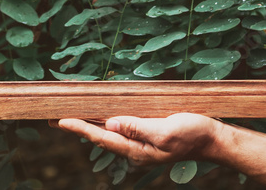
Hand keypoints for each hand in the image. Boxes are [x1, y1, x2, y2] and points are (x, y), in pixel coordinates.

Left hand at [50, 113, 222, 165]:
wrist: (211, 137)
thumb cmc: (191, 134)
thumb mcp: (165, 131)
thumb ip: (138, 128)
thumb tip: (110, 124)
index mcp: (137, 149)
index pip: (102, 138)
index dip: (80, 128)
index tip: (60, 121)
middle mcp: (134, 147)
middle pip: (100, 135)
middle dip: (78, 126)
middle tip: (55, 119)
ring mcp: (140, 141)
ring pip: (109, 131)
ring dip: (90, 122)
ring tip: (72, 115)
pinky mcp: (146, 132)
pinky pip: (121, 126)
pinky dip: (106, 120)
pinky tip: (101, 115)